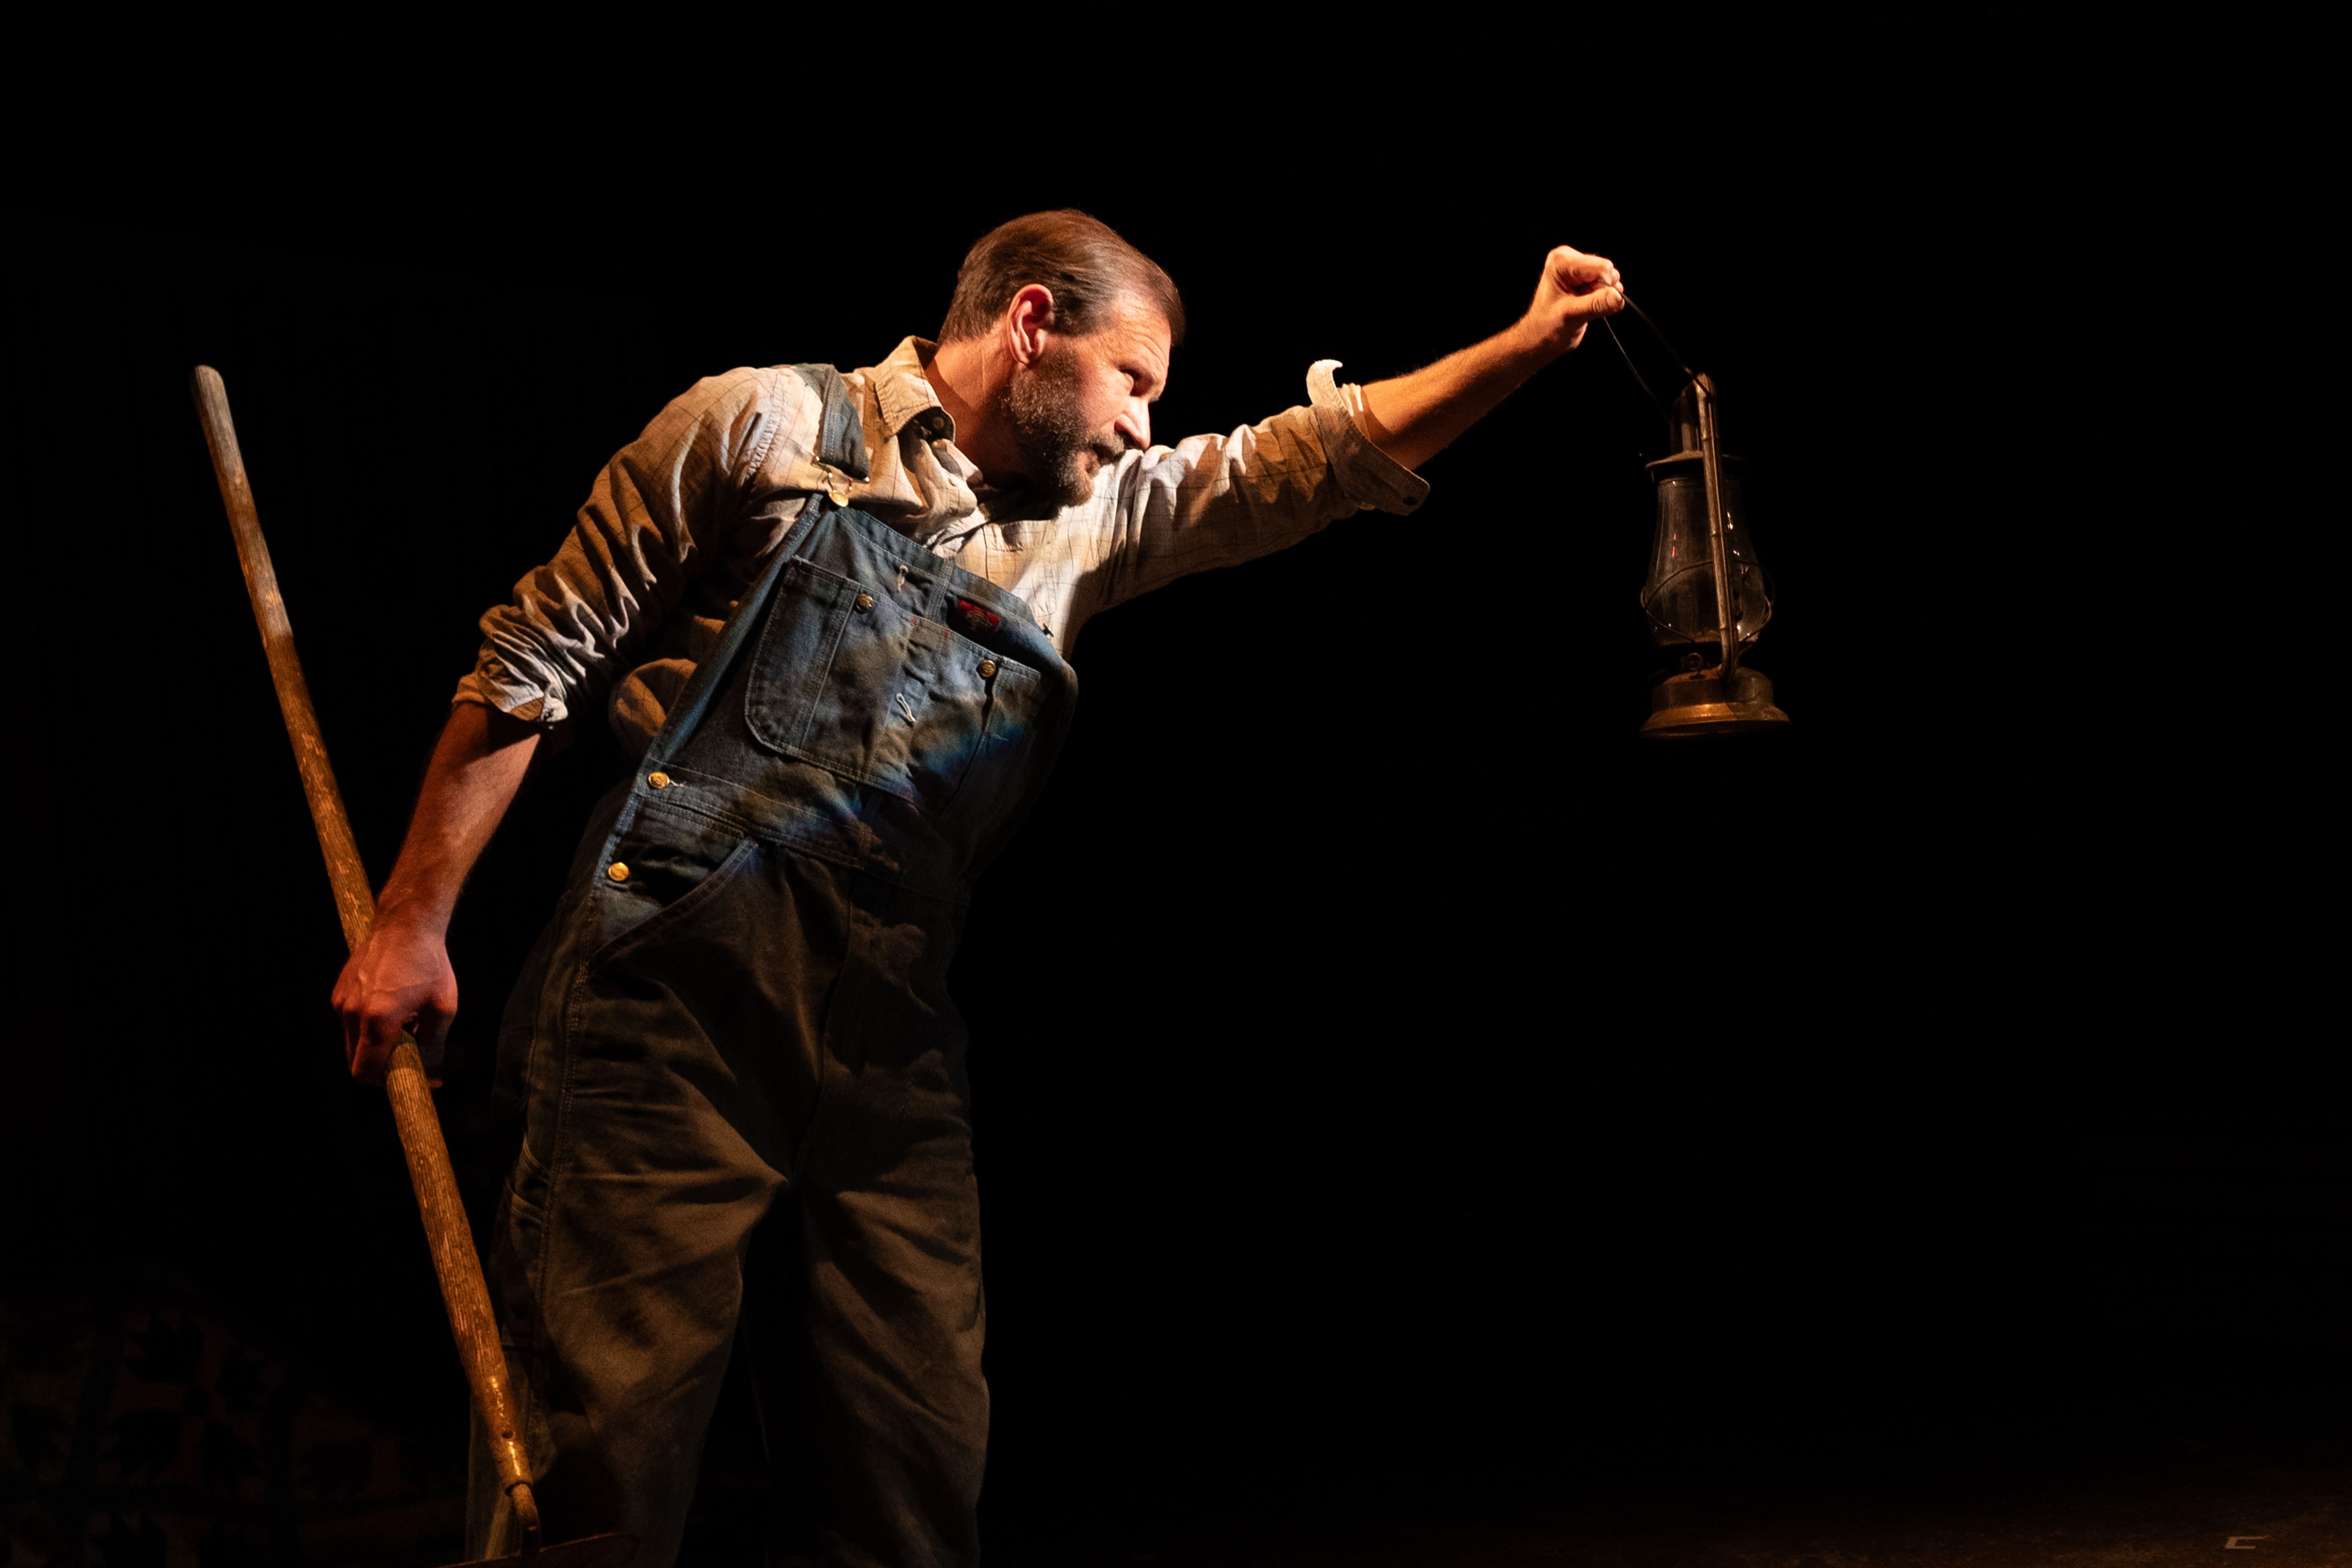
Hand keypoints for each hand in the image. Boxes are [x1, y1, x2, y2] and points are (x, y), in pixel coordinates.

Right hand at [331, 913, 456, 1085]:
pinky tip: (390, 1009)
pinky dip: (366, 1027)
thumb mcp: (442, 1009)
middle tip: (406, 1052)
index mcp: (377, 1021)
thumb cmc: (430, 965)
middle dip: (379, 1065)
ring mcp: (341, 1001)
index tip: (403, 1075)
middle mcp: (352, 1013)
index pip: (364, 1072)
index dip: (382, 1082)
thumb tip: (432, 1080)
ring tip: (402, 1025)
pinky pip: (349, 1023)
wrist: (406, 925)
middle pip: (355, 1061)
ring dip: (373, 1045)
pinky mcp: (339, 992)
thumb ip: (433, 1048)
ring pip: (351, 1042)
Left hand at [1522, 245, 1625, 355]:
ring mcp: (1577, 268)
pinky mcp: (1584, 278)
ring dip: (1602, 295)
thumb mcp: (1572, 317)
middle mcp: (1569, 259)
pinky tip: (1586, 304)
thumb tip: (1618, 298)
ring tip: (1583, 305)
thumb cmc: (1546, 328)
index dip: (1603, 287)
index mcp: (1561, 262)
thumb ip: (1597, 305)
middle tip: (1584, 305)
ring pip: (1609, 277)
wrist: (1539, 339)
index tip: (1589, 302)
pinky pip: (1606, 284)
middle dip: (1602, 290)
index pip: (1601, 267)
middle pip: (1607, 270)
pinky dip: (1602, 297)